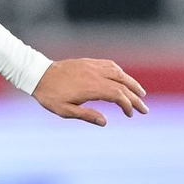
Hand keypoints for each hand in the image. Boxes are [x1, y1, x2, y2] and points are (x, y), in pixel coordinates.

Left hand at [32, 58, 148, 125]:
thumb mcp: (65, 111)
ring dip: (131, 83)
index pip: (118, 95)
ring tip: (140, 93)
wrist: (38, 75)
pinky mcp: (88, 62)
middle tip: (144, 109)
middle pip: (122, 84)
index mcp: (91, 87)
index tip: (131, 114)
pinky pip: (110, 65)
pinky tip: (124, 79)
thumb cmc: (50, 95)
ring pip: (119, 73)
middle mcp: (95, 74)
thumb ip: (86, 115)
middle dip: (136, 97)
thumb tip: (104, 122)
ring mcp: (92, 66)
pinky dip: (120, 72)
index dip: (128, 105)